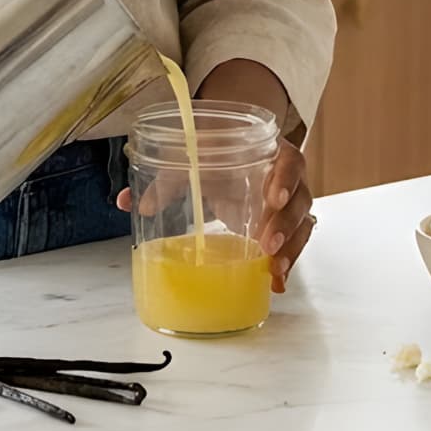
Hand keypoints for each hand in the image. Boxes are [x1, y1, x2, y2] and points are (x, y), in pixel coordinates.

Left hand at [114, 58, 316, 291]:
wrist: (234, 147)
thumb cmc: (218, 151)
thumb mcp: (192, 159)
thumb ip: (164, 180)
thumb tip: (129, 203)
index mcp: (270, 153)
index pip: (290, 161)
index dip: (285, 178)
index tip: (272, 197)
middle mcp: (287, 178)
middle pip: (300, 200)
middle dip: (286, 224)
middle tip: (267, 244)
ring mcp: (288, 204)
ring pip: (302, 225)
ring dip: (290, 248)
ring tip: (274, 271)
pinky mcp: (283, 225)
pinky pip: (294, 245)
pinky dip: (286, 264)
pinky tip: (275, 283)